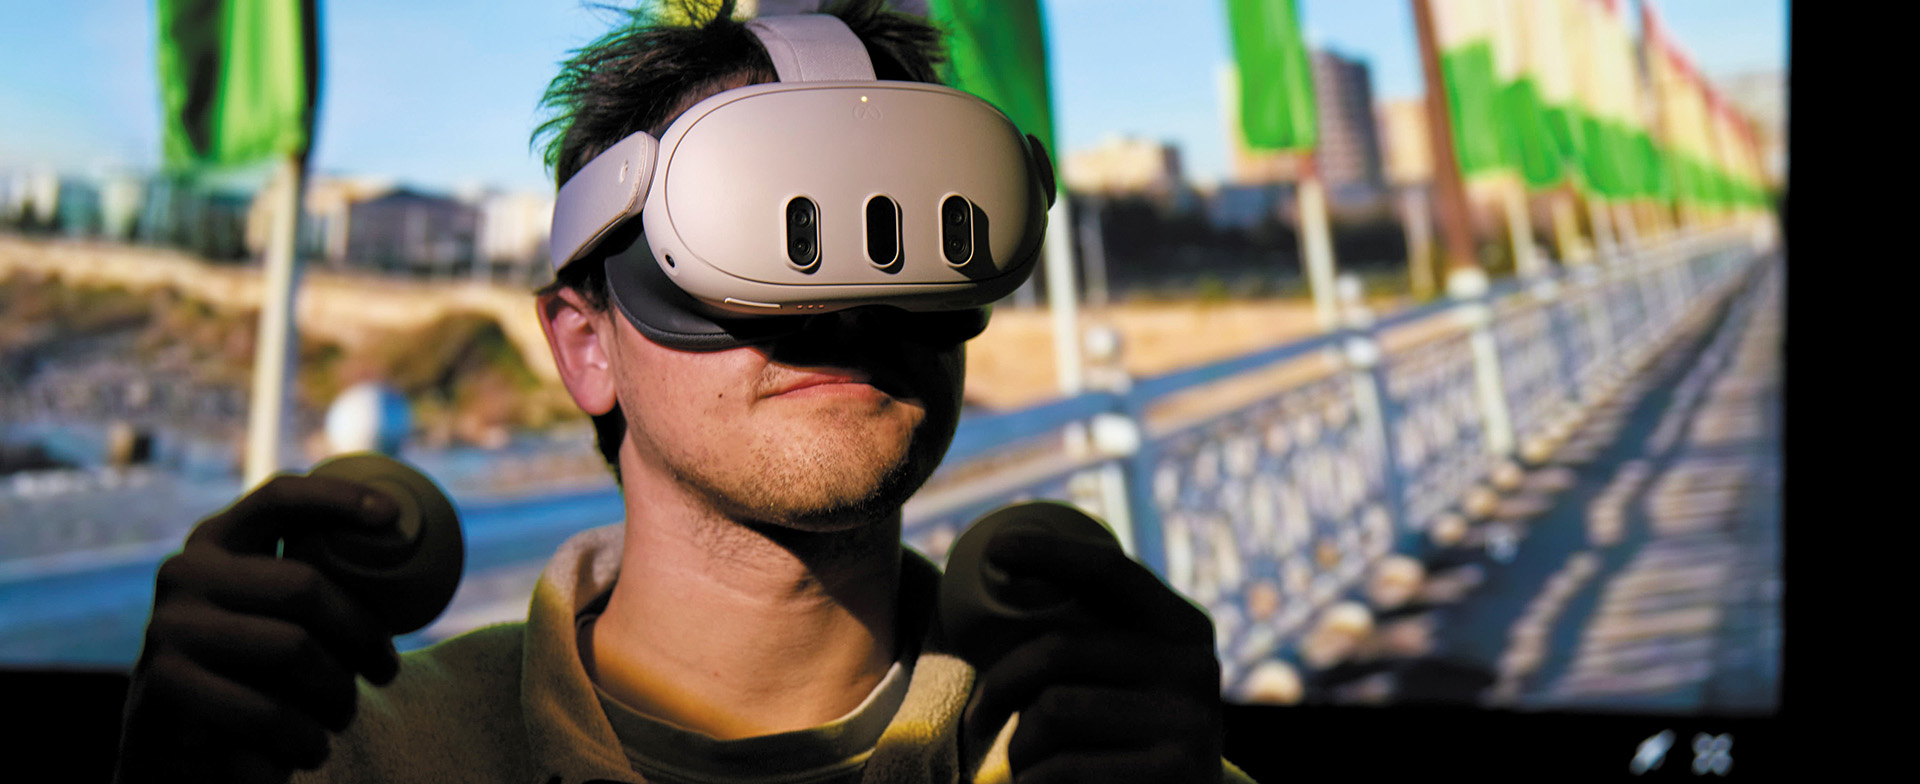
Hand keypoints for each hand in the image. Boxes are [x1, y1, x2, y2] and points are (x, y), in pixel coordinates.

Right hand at [115, 475, 403, 783]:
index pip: (279, 498)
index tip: (393, 516)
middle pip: (304, 586)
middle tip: (387, 669)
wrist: (171, 749)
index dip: (339, 500)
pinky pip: (267, 711)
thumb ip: (312, 587)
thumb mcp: (273, 620)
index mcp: (216, 542)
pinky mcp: (165, 684)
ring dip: (338, 694)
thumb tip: (404, 551)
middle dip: (361, 633)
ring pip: (293, 649)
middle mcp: (185, 572)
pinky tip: (310, 748)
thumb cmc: (248, 674)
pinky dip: (304, 738)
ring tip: (344, 716)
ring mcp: (169, 625)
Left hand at [962, 529, 1223, 783]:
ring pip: (1052, 711)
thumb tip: (1003, 575)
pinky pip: (1060, 769)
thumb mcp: (1131, 680)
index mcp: (1184, 628)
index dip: (1050, 553)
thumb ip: (1094, 639)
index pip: (1111, 571)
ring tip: (1026, 762)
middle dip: (1001, 685)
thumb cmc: (1128, 743)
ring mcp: (1190, 725)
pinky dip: (1032, 782)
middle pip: (1060, 649)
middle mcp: (1196, 668)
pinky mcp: (1173, 776)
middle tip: (979, 718)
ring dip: (1019, 744)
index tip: (995, 551)